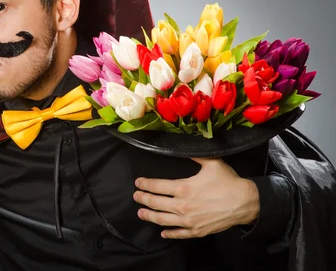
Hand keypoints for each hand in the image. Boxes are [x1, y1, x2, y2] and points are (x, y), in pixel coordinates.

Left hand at [133, 158, 259, 238]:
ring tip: (141, 213)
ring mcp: (189, 220)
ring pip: (162, 220)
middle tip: (136, 196)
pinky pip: (179, 233)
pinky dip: (169, 233)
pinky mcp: (197, 231)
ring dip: (149, 216)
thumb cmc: (228, 182)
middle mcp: (183, 205)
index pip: (157, 186)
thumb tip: (182, 147)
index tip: (138, 183)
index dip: (145, 184)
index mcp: (184, 188)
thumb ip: (194, 154)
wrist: (246, 202)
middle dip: (143, 199)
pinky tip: (162, 232)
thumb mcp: (211, 162)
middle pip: (156, 203)